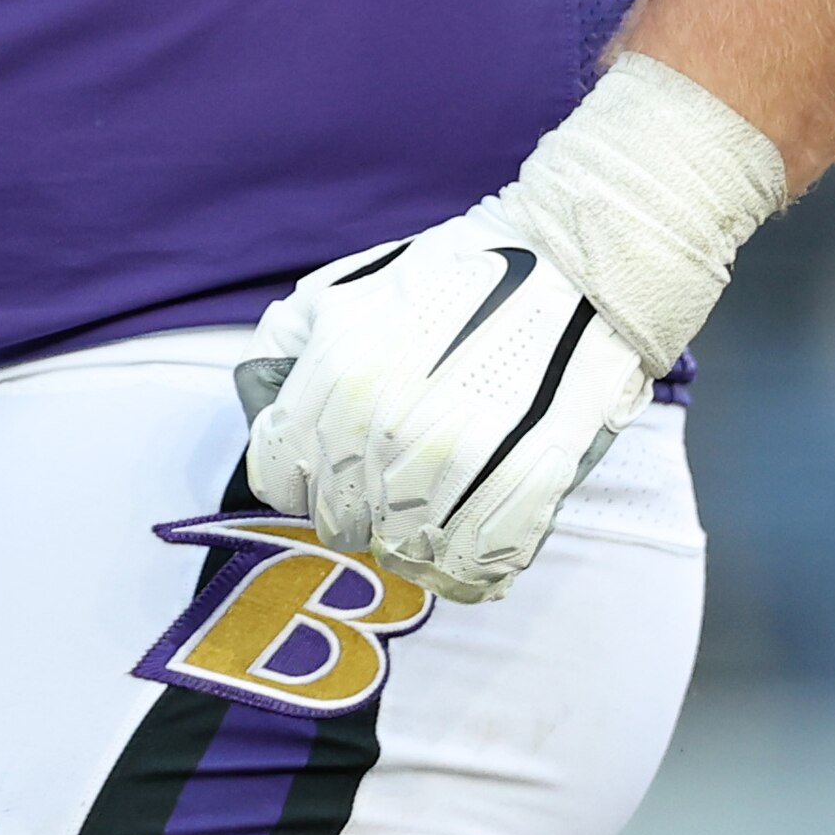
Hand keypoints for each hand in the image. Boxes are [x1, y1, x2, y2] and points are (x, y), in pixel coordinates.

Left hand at [235, 197, 652, 605]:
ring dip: (415, 543)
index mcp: (337, 377)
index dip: (303, 481)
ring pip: (405, 555)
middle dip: (358, 510)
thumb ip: (287, 346)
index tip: (331, 473)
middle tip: (390, 487)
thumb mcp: (341, 288)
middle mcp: (386, 426)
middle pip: (341, 523)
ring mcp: (457, 462)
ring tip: (437, 510)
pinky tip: (476, 537)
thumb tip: (262, 400)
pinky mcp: (525, 488)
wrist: (572, 264)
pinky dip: (470, 568)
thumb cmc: (453, 275)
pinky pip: (474, 570)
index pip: (281, 481)